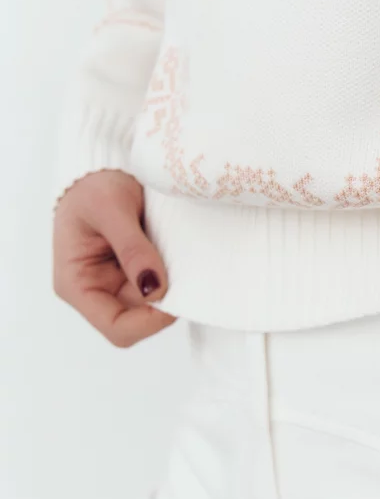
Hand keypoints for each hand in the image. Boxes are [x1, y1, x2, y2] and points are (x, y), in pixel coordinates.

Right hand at [53, 169, 176, 346]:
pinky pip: (160, 286)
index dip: (149, 322)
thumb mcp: (111, 209)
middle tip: (183, 270)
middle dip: (165, 301)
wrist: (99, 170)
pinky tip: (177, 253)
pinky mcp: (134, 274)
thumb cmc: (92, 188)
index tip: (173, 294)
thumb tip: (155, 287)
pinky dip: (174, 275)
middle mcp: (97, 292)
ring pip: (155, 305)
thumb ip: (132, 249)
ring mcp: (117, 284)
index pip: (117, 328)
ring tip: (177, 254)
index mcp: (77, 285)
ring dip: (172, 286)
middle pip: (140, 321)